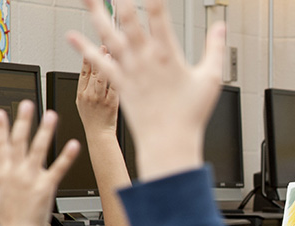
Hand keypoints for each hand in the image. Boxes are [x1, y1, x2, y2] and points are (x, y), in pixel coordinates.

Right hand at [0, 102, 76, 225]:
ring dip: (45, 131)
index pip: (0, 146)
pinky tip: (73, 144)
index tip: (0, 112)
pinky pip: (59, 168)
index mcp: (3, 175)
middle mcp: (16, 173)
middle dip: (23, 121)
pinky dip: (67, 156)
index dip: (0, 128)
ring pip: (39, 149)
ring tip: (52, 115)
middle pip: (19, 141)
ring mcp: (32, 178)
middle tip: (28, 104)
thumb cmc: (8, 221)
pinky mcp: (47, 186)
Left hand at [67, 0, 224, 181]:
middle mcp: (145, 59)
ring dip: (96, 15)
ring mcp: (129, 71)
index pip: (158, 14)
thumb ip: (216, 50)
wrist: (169, 141)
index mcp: (167, 54)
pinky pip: (98, 64)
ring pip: (108, 36)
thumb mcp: (211, 79)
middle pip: (128, 19)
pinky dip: (84, 50)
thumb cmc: (190, 115)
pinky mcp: (119, 85)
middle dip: (120, 0)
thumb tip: (221, 28)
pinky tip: (72, 37)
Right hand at [76, 47, 118, 136]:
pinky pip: (115, 88)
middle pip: (92, 73)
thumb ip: (86, 86)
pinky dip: (117, 77)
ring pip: (102, 79)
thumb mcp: (82, 102)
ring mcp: (100, 99)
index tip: (90, 47)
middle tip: (103, 46)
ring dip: (106, 64)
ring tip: (110, 52)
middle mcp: (89, 95)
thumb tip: (90, 68)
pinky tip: (121, 69)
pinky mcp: (112, 104)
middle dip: (97, 57)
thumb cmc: (93, 119)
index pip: (82, 72)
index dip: (86, 59)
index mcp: (80, 93)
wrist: (99, 135)